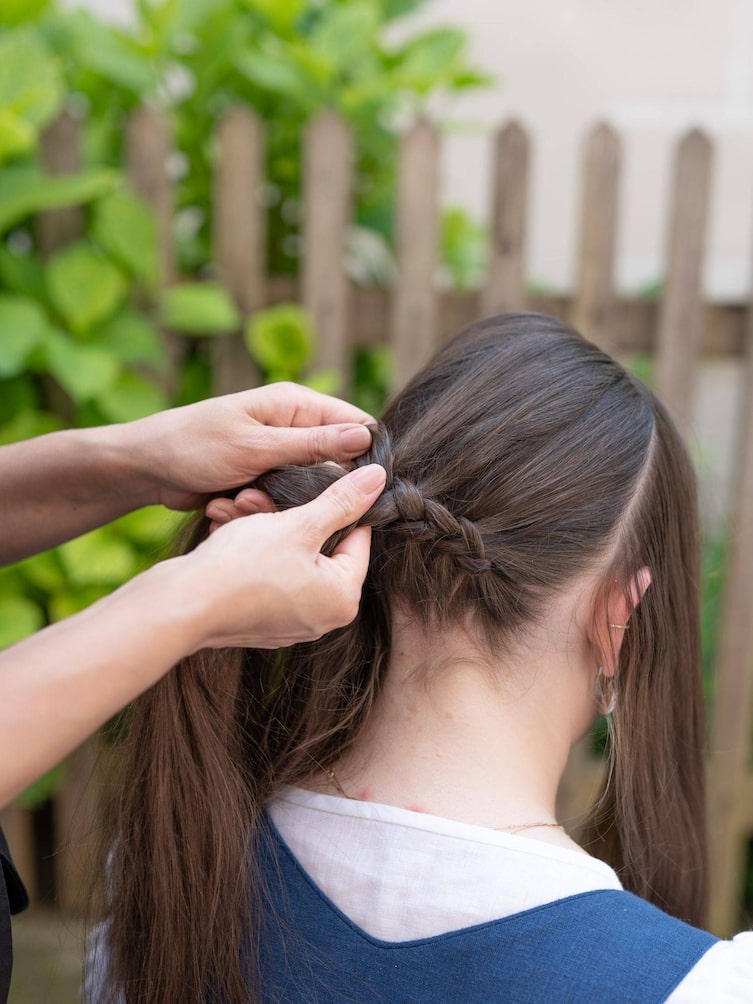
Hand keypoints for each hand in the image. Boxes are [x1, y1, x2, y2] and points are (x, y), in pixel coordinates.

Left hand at [121, 383, 373, 510]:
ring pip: (306, 489)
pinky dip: (257, 508)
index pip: (355, 423)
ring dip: (276, 503)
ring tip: (240, 501)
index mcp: (295, 405)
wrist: (145, 468)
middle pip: (333, 464)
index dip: (364, 455)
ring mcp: (277, 455)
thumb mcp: (256, 446)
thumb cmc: (195, 445)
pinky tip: (227, 506)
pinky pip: (280, 500)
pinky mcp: (262, 479)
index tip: (361, 488)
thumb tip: (365, 437)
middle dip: (310, 490)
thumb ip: (312, 445)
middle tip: (272, 496)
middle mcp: (292, 428)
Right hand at [179, 463, 386, 648]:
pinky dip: (249, 551)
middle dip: (287, 514)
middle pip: (317, 547)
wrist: (182, 606)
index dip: (334, 504)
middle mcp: (322, 618)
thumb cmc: (244, 566)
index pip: (357, 538)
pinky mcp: (258, 622)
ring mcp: (288, 623)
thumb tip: (379, 478)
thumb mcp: (299, 524)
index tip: (312, 482)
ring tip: (237, 507)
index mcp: (342, 599)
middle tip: (259, 494)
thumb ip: (341, 501)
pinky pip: (264, 576)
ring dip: (263, 526)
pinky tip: (227, 528)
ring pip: (286, 557)